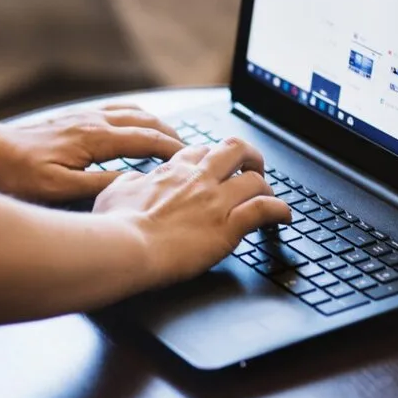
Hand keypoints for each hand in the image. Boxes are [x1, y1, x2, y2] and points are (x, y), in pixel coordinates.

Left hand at [0, 104, 184, 203]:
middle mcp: (94, 120)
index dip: (175, 150)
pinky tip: (135, 126)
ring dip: (156, 123)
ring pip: (133, 112)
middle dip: (172, 134)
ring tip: (171, 138)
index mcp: (96, 138)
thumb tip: (137, 183)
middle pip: (146, 121)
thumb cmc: (20, 175)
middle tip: (191, 151)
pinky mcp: (74, 117)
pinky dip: (136, 117)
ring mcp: (84, 115)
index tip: (194, 160)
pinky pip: (116, 110)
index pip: (148, 139)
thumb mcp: (63, 189)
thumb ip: (103, 185)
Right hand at [93, 138, 291, 287]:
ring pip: (255, 179)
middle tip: (253, 168)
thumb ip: (130, 182)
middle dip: (249, 157)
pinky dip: (280, 211)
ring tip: (269, 197)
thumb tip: (134, 180)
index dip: (212, 158)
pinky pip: (265, 209)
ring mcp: (215, 201)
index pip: (200, 151)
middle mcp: (198, 179)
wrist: (124, 248)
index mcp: (172, 171)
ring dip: (266, 188)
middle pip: (235, 150)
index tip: (216, 168)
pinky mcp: (228, 226)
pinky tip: (284, 217)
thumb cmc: (114, 225)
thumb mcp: (113, 192)